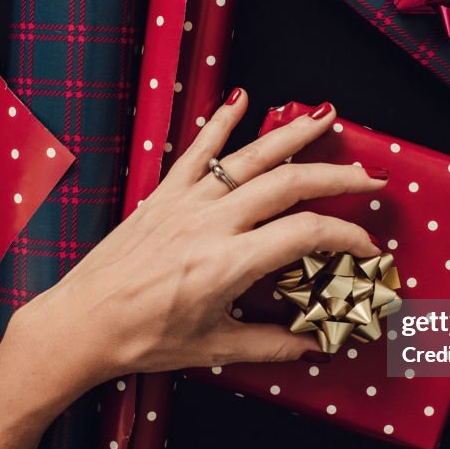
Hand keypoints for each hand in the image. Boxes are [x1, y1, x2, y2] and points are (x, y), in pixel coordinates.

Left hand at [6, 89, 387, 395]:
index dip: (346, 236)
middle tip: (369, 178)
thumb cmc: (141, 339)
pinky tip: (240, 100)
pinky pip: (196, 152)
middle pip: (288, 185)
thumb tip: (312, 345)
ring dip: (292, 136)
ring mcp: (185, 204)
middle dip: (337, 177)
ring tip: (326, 118)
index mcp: (228, 264)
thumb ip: (271, 344)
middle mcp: (211, 224)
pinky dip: (219, 124)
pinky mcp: (162, 196)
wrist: (80, 323)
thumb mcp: (214, 348)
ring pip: (249, 158)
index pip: (306, 235)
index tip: (365, 245)